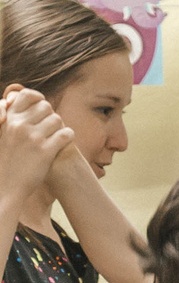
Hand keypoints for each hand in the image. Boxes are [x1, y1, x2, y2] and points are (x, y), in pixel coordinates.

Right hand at [1, 87, 74, 204]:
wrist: (5, 187)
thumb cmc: (5, 160)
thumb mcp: (2, 134)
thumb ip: (11, 119)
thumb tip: (21, 102)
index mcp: (7, 119)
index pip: (26, 95)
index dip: (37, 98)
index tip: (41, 105)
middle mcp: (19, 125)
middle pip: (46, 107)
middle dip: (49, 116)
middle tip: (48, 128)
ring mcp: (32, 138)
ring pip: (57, 119)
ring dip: (59, 127)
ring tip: (54, 137)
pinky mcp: (45, 151)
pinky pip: (66, 134)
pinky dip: (68, 137)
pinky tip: (63, 143)